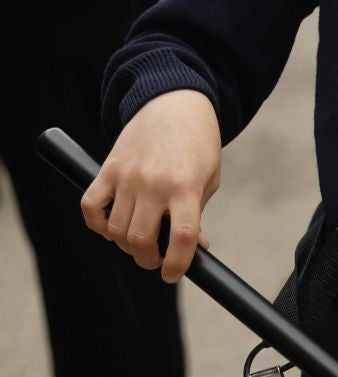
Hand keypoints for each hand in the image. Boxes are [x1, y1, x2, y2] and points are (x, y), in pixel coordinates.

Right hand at [81, 91, 221, 282]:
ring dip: (125, 244)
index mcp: (186, 186)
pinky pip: (90, 207)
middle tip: (155, 259)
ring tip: (138, 240)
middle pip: (140, 239)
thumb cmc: (197, 144)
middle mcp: (154, 183)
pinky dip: (97, 224)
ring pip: (115, 230)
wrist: (173, 102)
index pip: (182, 237)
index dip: (177, 264)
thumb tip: (194, 249)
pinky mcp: (108, 169)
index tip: (173, 274)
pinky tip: (111, 225)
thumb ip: (196, 214)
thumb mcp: (207, 179)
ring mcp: (128, 176)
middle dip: (147, 260)